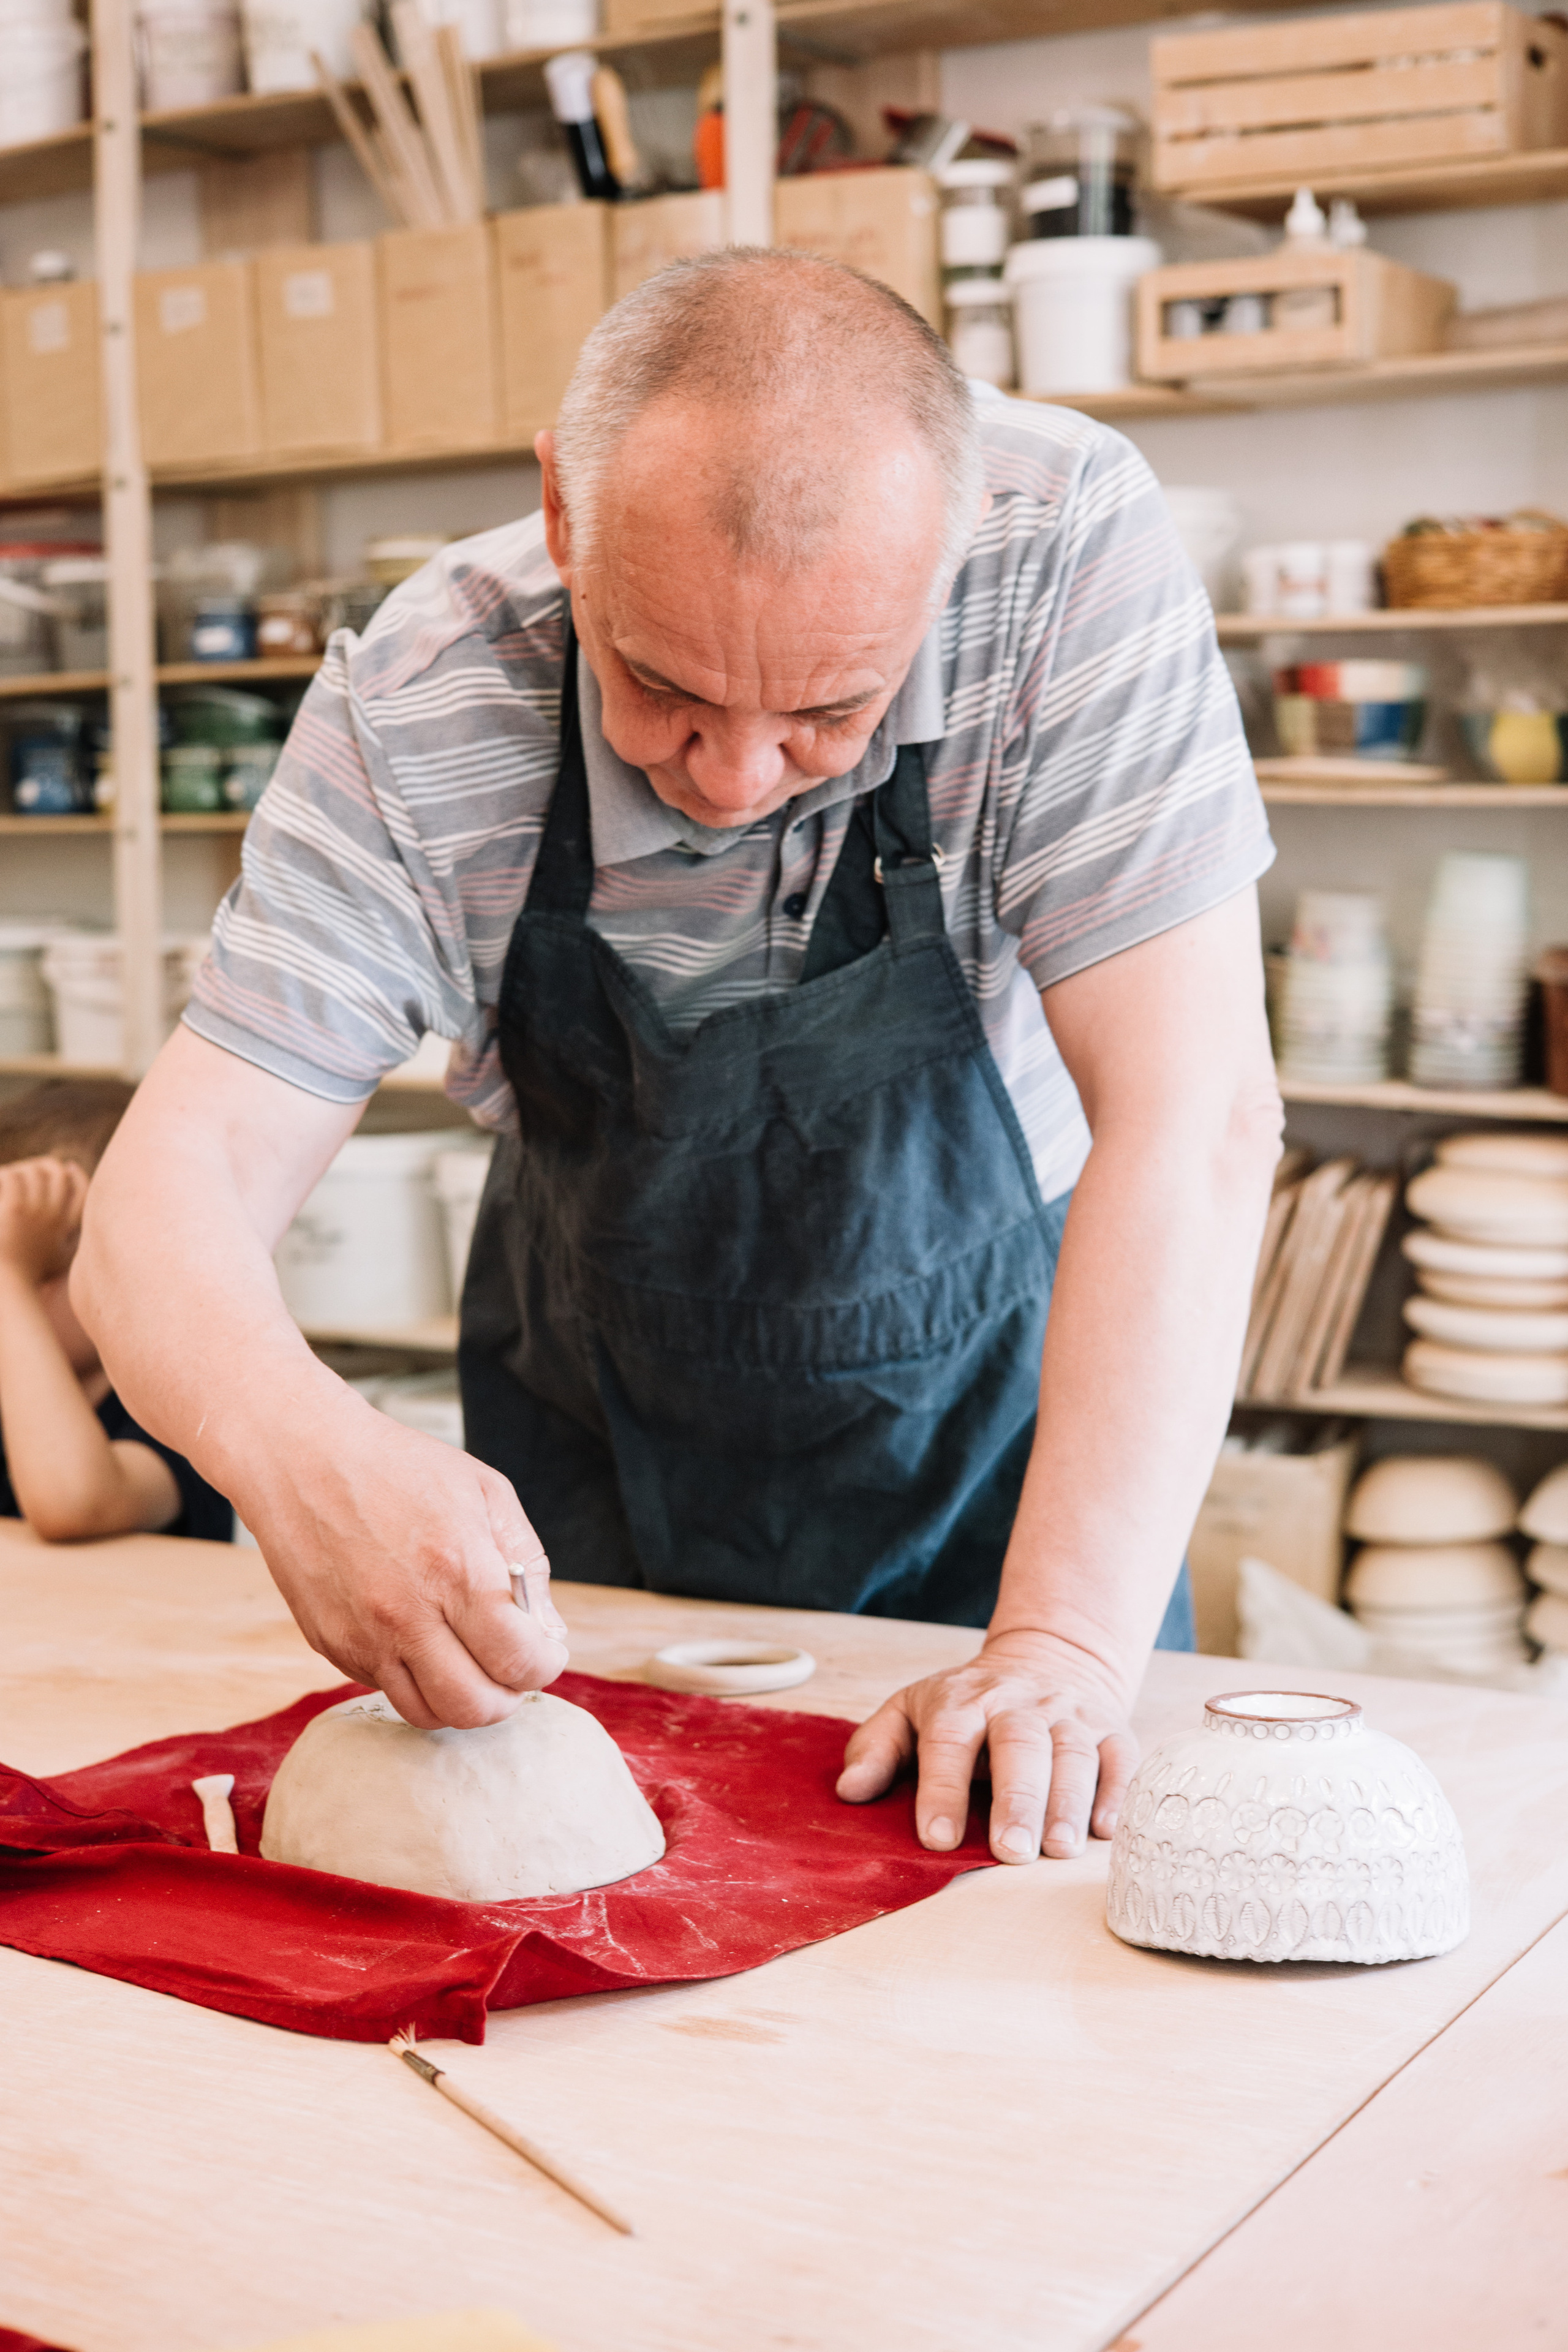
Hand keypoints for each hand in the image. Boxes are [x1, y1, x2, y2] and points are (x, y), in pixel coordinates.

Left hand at [0, 1157, 86, 1287]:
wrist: (4, 1285)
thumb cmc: (24, 1276)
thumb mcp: (56, 1263)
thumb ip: (68, 1247)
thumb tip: (70, 1231)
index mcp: (64, 1228)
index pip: (83, 1193)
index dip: (79, 1177)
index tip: (69, 1166)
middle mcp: (55, 1217)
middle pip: (57, 1175)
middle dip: (42, 1167)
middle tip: (25, 1169)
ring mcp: (36, 1212)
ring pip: (33, 1172)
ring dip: (17, 1170)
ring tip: (4, 1176)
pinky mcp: (15, 1209)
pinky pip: (11, 1177)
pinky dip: (2, 1176)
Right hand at [237, 1386, 569, 1729]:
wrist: (302, 1459)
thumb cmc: (399, 1467)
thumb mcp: (486, 1492)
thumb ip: (526, 1562)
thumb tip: (548, 1629)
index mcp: (457, 1570)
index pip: (518, 1660)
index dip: (544, 1667)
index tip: (546, 1654)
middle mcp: (407, 1614)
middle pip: (474, 1707)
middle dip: (507, 1698)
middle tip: (511, 1670)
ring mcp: (362, 1636)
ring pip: (426, 1713)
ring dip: (459, 1701)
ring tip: (470, 1664)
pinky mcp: (330, 1644)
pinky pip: (385, 1687)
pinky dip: (413, 1678)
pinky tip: (420, 1638)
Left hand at [836, 1631, 1138, 1863]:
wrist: (1047, 1658)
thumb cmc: (968, 1703)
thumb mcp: (911, 1710)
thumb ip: (876, 1747)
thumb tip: (849, 1791)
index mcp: (962, 1701)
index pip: (949, 1740)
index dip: (942, 1789)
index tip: (937, 1839)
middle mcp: (1018, 1704)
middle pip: (1019, 1745)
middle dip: (1016, 1799)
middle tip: (1010, 1851)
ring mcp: (1069, 1715)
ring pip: (1072, 1753)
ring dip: (1067, 1802)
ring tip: (1058, 1849)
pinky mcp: (1111, 1729)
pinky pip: (1121, 1758)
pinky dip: (1117, 1792)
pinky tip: (1105, 1829)